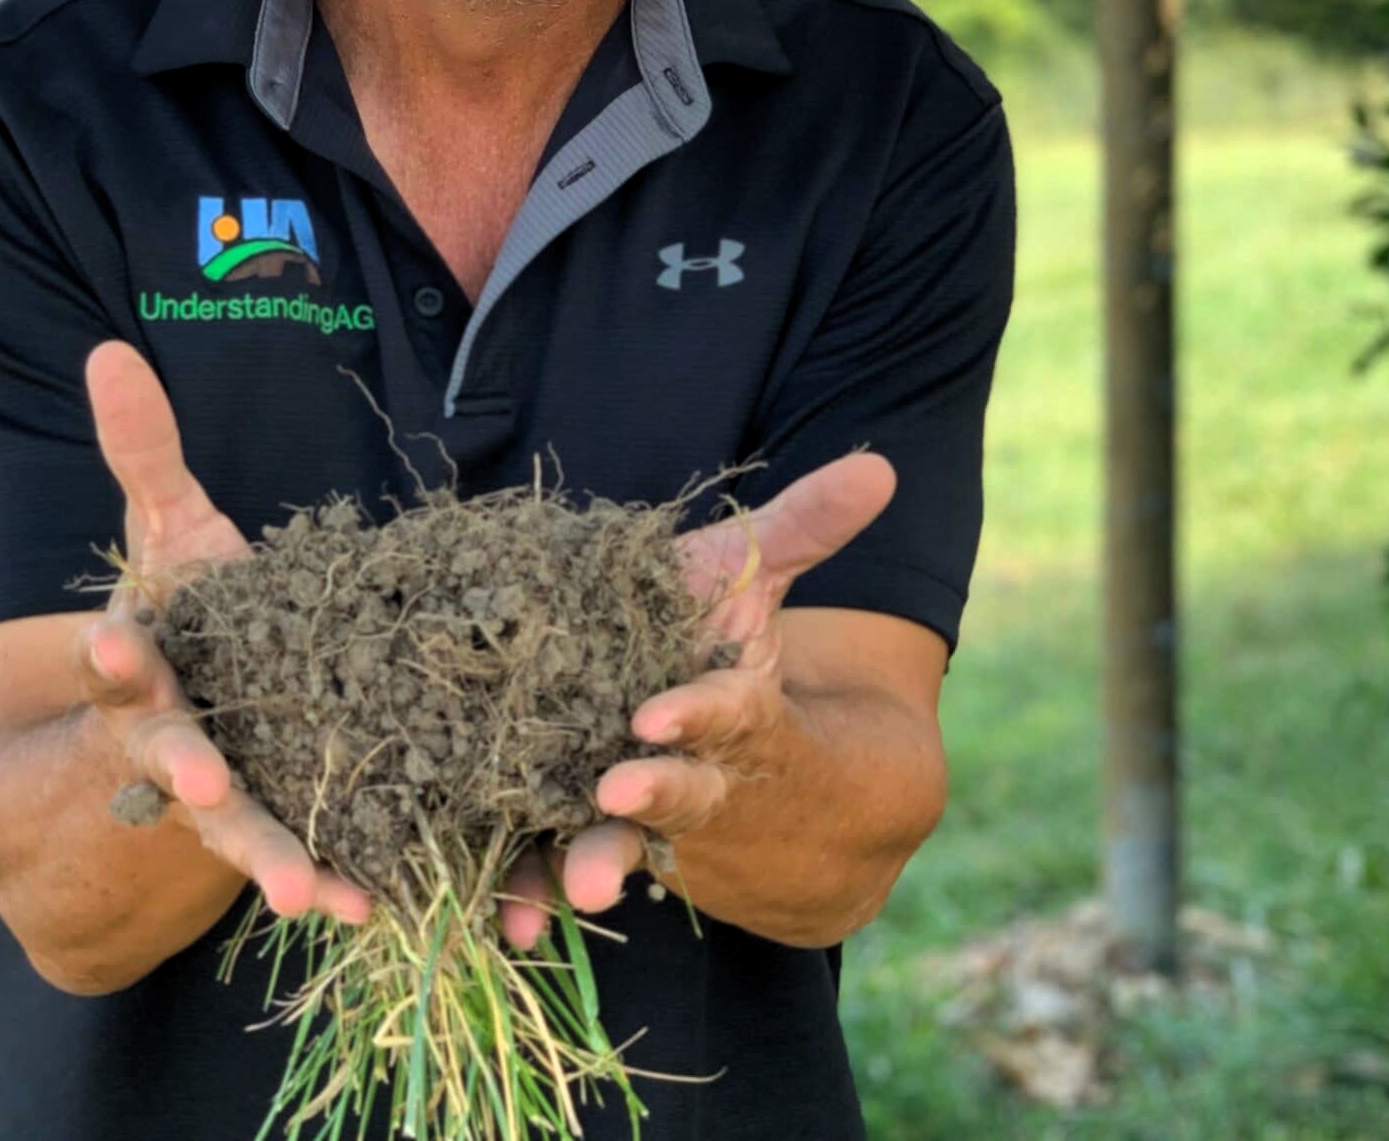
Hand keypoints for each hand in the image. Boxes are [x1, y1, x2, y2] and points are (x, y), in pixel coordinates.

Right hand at [78, 340, 372, 927]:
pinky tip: (377, 905)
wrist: (203, 688)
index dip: (111, 656)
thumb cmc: (190, 598)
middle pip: (175, 759)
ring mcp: (226, 786)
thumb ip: (142, 449)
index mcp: (142, 666)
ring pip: (241, 828)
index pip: (116, 661)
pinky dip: (340, 878)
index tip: (110, 646)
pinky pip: (309, 849)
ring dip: (272, 857)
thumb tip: (108, 352)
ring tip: (316, 896)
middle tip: (210, 791)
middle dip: (191, 773)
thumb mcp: (167, 525)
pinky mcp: (285, 813)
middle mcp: (173, 735)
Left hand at [497, 451, 895, 949]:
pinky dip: (537, 897)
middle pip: (681, 793)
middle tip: (616, 790)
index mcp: (743, 713)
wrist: (786, 802)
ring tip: (574, 886)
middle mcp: (705, 778)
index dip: (701, 714)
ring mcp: (654, 823)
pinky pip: (565, 872)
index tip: (659, 715)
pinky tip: (507, 924)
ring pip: (625, 845)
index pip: (731, 714)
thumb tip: (881, 463)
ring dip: (595, 862)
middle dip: (653, 796)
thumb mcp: (762, 586)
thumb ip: (807, 527)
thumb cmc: (745, 654)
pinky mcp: (599, 841)